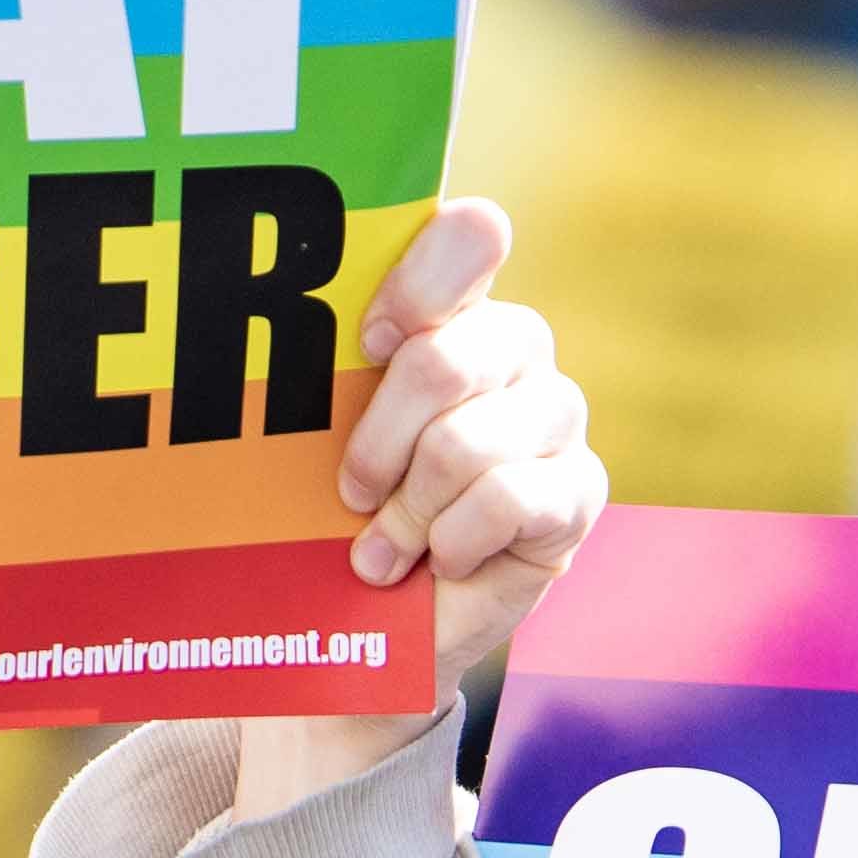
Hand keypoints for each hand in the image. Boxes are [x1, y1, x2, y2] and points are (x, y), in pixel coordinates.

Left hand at [339, 201, 600, 707]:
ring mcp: (557, 416)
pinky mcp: (579, 490)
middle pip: (441, 362)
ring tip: (388, 549)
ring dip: (409, 513)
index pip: (471, 237)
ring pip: (464, 445)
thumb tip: (278, 333)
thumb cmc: (356, 509)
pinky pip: (505, 499)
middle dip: (379, 443)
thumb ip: (332, 373)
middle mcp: (518, 347)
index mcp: (457, 306)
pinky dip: (455, 542)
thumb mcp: (328, 431)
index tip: (367, 344)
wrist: (396, 620)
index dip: (416, 287)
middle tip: (352, 492)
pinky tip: (445, 561)